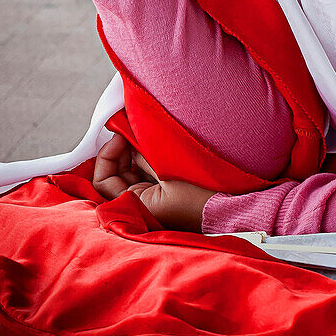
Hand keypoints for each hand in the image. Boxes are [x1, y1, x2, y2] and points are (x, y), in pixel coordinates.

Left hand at [92, 133, 215, 232]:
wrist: (231, 208)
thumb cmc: (201, 194)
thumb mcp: (169, 169)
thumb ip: (144, 153)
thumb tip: (128, 135)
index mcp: (136, 206)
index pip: (103, 181)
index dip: (106, 155)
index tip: (119, 136)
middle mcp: (141, 205)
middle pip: (116, 175)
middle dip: (120, 150)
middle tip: (130, 128)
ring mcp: (153, 200)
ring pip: (131, 172)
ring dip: (134, 151)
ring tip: (143, 131)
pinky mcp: (166, 194)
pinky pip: (147, 173)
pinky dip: (147, 157)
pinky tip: (153, 141)